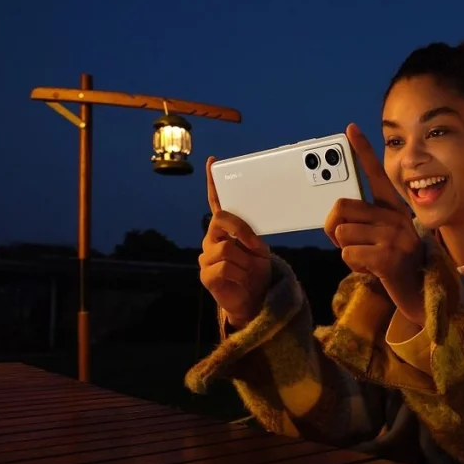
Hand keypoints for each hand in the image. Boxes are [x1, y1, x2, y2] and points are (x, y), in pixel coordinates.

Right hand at [200, 156, 272, 327]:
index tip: (213, 163)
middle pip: (222, 220)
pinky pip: (225, 267)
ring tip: (249, 272)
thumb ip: (251, 234)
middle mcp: (211, 239)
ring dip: (246, 262)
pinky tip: (241, 280)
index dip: (214, 184)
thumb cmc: (255, 272)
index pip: (217, 203)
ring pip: (227, 248)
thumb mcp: (258, 249)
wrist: (254, 300)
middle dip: (243, 231)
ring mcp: (206, 256)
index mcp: (224, 230)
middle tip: (257, 248)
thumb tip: (249, 229)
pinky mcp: (206, 274)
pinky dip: (240, 274)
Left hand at [325, 124, 424, 325]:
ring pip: (342, 233)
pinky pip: (348, 253)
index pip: (376, 175)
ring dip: (348, 251)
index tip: (349, 129)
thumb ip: (366, 222)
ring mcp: (394, 236)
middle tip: (353, 244)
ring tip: (369, 259)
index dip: (363, 151)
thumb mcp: (385, 237)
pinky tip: (372, 269)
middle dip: (335, 230)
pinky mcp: (388, 257)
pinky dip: (353, 265)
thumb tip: (336, 218)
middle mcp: (396, 217)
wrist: (423, 295)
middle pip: (341, 208)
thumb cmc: (396, 265)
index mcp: (394, 208)